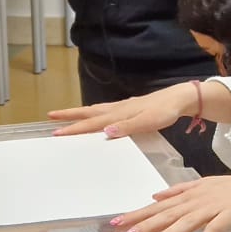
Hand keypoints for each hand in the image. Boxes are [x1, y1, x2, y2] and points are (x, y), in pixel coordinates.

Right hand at [47, 83, 201, 138]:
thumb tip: (106, 132)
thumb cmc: (166, 111)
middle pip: (88, 112)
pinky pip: (105, 110)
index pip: (92, 123)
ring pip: (95, 110)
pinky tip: (95, 115)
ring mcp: (123, 107)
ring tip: (65, 115)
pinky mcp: (129, 107)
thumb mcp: (148, 121)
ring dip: (79, 113)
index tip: (56, 133)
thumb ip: (127, 127)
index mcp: (119, 114)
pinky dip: (94, 112)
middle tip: (50, 116)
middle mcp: (118, 109)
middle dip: (69, 115)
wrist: (180, 98)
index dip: (74, 128)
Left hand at [113, 168, 230, 231]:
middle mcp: (200, 198)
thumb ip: (181, 190)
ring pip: (188, 221)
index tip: (117, 222)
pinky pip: (214, 230)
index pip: (160, 204)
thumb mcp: (207, 186)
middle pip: (168, 212)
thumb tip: (156, 196)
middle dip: (146, 224)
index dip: (138, 213)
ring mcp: (216, 206)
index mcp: (192, 192)